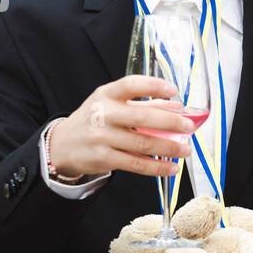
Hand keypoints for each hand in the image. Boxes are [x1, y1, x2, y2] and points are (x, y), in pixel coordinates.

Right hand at [47, 75, 196, 178]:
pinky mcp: (104, 158)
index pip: (130, 85)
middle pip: (142, 118)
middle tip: (189, 127)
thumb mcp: (110, 105)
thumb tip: (177, 108)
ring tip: (185, 150)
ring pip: (142, 144)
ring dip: (169, 148)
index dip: (154, 86)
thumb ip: (142, 104)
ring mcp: (102, 137)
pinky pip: (136, 164)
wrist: (62, 145)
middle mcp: (102, 114)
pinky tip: (171, 168)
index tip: (174, 91)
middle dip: (170, 123)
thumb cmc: (94, 121)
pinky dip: (157, 167)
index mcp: (105, 95)